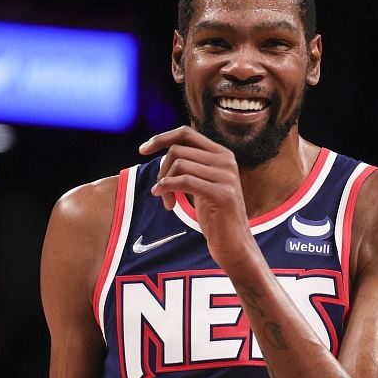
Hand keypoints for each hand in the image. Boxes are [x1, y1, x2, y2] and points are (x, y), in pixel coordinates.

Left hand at [139, 127, 257, 272]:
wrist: (234, 244)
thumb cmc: (215, 215)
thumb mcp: (204, 183)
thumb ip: (192, 165)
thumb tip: (164, 148)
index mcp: (222, 154)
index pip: (186, 133)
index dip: (161, 138)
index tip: (142, 150)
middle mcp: (227, 160)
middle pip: (178, 151)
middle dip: (161, 170)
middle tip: (159, 192)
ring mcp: (226, 176)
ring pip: (179, 165)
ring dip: (164, 184)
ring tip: (166, 201)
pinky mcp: (222, 194)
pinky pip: (184, 181)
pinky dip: (168, 189)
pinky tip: (167, 203)